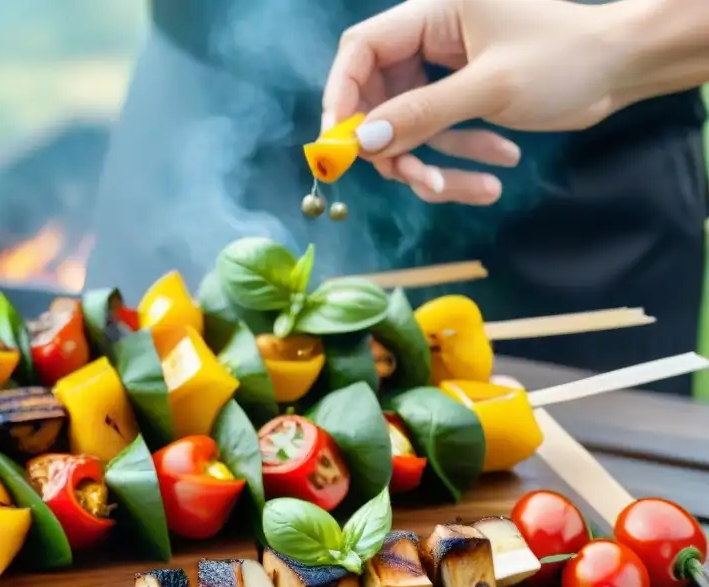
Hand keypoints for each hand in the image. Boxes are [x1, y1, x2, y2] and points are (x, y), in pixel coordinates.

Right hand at [322, 0, 627, 204]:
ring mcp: (445, 71)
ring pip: (411, 128)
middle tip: (421, 183)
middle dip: (400, 149)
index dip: (343, 96)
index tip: (341, 145)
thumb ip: (422, 114)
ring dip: (437, 165)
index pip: (361, 51)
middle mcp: (430, 39)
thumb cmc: (564, 59)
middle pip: (381, 100)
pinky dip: (461, 158)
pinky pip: (440, 135)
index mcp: (432, 13)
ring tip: (479, 190)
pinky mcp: (462, 97)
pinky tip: (500, 169)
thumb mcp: (489, 88)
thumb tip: (364, 142)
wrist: (624, 66)